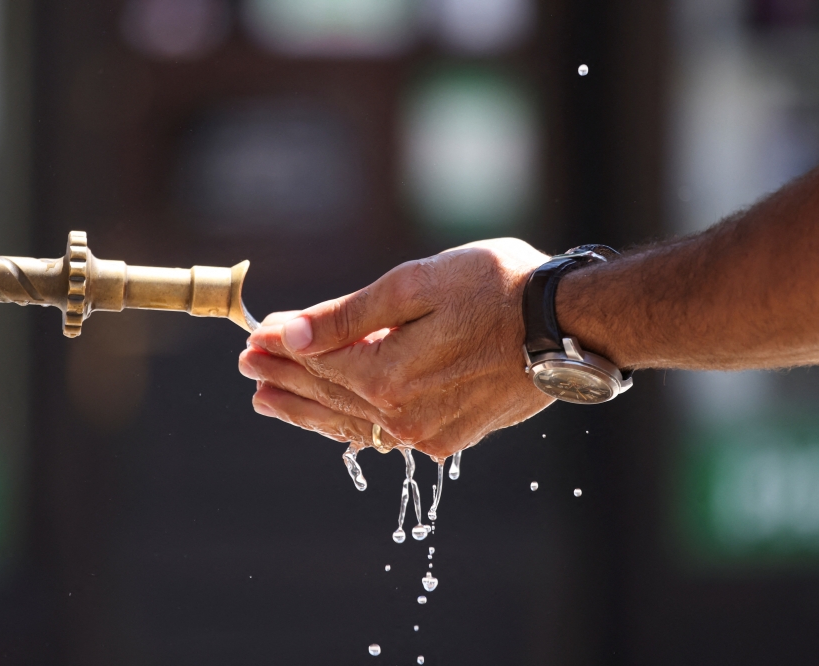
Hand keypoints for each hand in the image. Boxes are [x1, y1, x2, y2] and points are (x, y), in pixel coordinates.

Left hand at [238, 238, 555, 458]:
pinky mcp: (451, 436)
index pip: (318, 363)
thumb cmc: (496, 288)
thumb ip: (348, 316)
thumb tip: (289, 334)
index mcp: (388, 373)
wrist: (570, 323)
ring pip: (351, 423)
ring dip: (307, 410)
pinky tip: (332, 418)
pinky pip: (385, 434)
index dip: (281, 350)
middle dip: (284, 380)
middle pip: (327, 396)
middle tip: (247, 369)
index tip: (252, 338)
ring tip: (269, 402)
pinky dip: (351, 424)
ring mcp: (427, 431)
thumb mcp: (415, 285)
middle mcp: (402, 414)